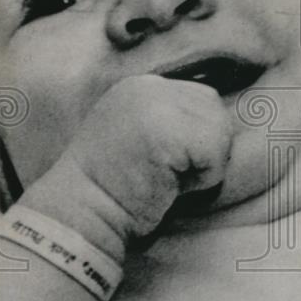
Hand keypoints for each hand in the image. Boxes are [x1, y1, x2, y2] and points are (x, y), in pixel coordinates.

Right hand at [19, 75, 232, 256]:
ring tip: (165, 179)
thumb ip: (172, 121)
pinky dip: (203, 180)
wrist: (80, 214)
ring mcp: (156, 104)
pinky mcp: (166, 130)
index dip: (198, 139)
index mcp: (141, 86)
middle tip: (168, 175)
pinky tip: (168, 187)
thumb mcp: (139, 137)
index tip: (165, 165)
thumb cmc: (113, 190)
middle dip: (205, 149)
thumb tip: (220, 125)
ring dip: (204, 166)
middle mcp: (148, 86)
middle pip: (215, 111)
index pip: (203, 99)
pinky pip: (215, 154)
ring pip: (220, 131)